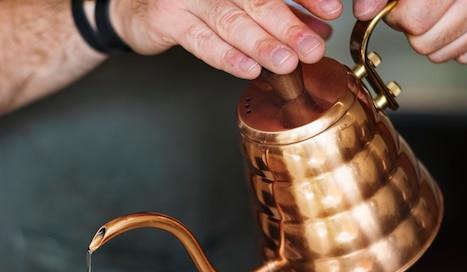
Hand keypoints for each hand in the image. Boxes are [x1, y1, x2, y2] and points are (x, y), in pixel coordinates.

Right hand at [110, 0, 342, 78]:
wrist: (136, 6)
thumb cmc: (192, 3)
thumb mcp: (238, 2)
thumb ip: (275, 11)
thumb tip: (315, 28)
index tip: (331, 11)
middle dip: (289, 26)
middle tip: (312, 48)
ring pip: (232, 20)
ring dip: (262, 44)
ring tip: (288, 63)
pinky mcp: (167, 17)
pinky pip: (201, 40)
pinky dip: (226, 56)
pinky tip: (248, 69)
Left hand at [353, 0, 466, 63]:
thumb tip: (365, 11)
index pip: (414, 20)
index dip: (397, 14)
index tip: (398, 5)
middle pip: (423, 41)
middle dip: (413, 27)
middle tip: (419, 5)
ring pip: (440, 54)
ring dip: (431, 37)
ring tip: (438, 10)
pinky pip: (464, 55)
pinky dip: (454, 44)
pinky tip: (456, 20)